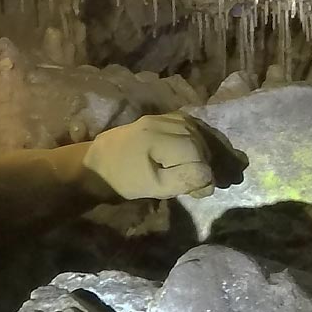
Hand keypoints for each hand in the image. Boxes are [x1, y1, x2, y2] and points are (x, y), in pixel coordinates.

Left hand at [84, 113, 247, 199]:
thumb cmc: (122, 181)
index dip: (206, 175)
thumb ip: (184, 181)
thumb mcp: (153, 188)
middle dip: (211, 160)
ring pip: (196, 129)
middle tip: (217, 180)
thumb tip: (209, 177)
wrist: (94, 165)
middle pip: (199, 139)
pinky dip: (198, 136)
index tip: (204, 193)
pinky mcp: (158, 118)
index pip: (197, 155)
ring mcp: (159, 118)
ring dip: (207, 147)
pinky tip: (201, 150)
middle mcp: (160, 122)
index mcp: (157, 139)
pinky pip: (187, 123)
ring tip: (212, 166)